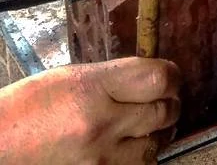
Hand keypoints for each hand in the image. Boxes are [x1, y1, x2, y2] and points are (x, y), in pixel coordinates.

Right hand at [0, 56, 180, 164]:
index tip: (170, 75)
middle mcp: (101, 125)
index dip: (171, 75)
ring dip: (157, 133)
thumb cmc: (30, 105)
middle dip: (170, 102)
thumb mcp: (74, 77)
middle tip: (165, 98)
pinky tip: (130, 146)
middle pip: (163, 111)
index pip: (158, 79)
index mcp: (94, 89)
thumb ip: (116, 78)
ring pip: (154, 145)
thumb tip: (152, 78)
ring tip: (149, 123)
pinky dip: (139, 157)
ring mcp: (99, 159)